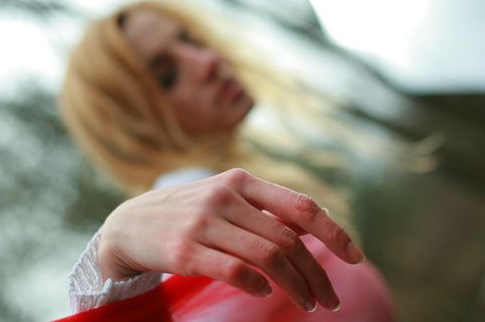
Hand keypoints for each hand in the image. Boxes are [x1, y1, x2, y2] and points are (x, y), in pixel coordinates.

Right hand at [98, 168, 363, 311]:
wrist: (129, 222)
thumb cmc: (189, 213)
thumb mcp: (228, 199)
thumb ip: (269, 210)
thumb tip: (320, 223)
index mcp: (241, 181)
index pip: (301, 206)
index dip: (334, 232)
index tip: (355, 258)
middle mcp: (225, 196)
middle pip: (288, 239)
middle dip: (318, 273)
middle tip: (330, 300)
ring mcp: (203, 221)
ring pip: (267, 256)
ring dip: (296, 285)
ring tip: (310, 304)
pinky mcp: (183, 250)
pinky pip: (233, 270)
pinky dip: (257, 285)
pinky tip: (264, 294)